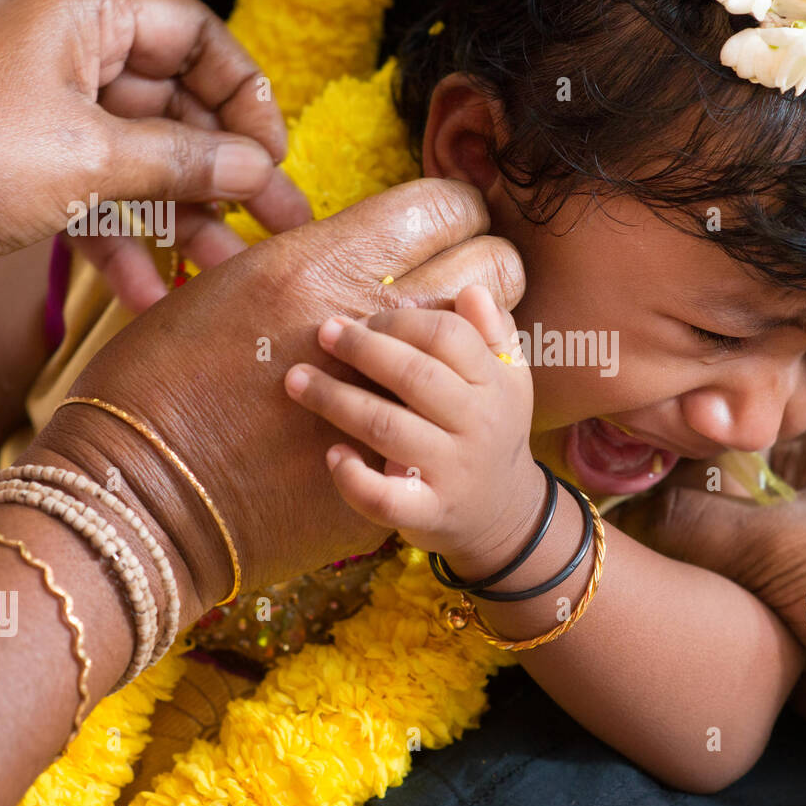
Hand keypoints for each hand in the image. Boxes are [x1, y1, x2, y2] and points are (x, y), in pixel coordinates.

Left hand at [0, 0, 310, 308]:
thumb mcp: (90, 156)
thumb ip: (185, 160)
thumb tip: (259, 168)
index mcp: (80, 13)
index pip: (194, 35)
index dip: (245, 93)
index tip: (274, 153)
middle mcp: (65, 52)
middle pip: (174, 105)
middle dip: (228, 171)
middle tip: (283, 220)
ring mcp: (44, 112)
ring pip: (140, 159)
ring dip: (185, 217)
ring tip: (230, 268)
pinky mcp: (25, 167)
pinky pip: (94, 197)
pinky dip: (123, 241)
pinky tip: (150, 292)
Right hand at [26, 180, 525, 626]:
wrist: (140, 498)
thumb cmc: (158, 382)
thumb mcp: (221, 292)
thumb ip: (300, 264)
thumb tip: (346, 248)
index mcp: (322, 265)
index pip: (443, 207)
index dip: (457, 212)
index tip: (451, 225)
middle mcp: (371, 324)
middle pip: (490, 267)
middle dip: (488, 269)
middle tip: (463, 288)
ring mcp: (395, 399)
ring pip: (487, 348)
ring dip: (477, 343)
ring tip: (450, 351)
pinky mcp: (400, 465)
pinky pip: (452, 422)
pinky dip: (446, 412)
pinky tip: (424, 413)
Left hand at [285, 285, 540, 565]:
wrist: (504, 515)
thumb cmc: (492, 431)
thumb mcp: (509, 380)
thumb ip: (491, 333)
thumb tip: (470, 290)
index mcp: (495, 384)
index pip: (449, 336)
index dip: (400, 321)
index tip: (363, 318)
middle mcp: (478, 426)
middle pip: (416, 375)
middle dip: (362, 348)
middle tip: (323, 332)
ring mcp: (453, 472)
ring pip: (388, 429)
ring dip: (336, 400)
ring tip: (297, 380)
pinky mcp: (429, 513)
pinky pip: (384, 497)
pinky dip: (352, 476)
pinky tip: (331, 453)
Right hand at [612, 422, 805, 778]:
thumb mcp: (774, 541)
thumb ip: (689, 525)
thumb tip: (623, 515)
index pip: (730, 467)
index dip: (687, 501)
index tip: (645, 533)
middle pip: (742, 548)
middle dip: (734, 588)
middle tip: (716, 604)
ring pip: (767, 614)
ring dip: (774, 643)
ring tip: (797, 650)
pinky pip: (801, 667)